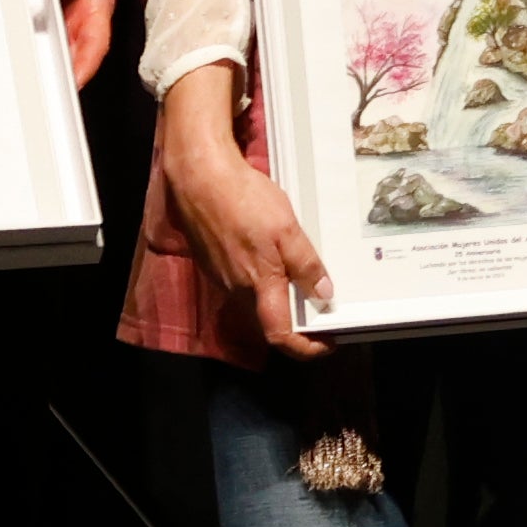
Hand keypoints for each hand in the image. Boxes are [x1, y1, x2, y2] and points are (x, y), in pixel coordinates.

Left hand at [23, 0, 116, 86]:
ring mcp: (68, 16)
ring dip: (45, 61)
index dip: (85, 64)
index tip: (72, 81)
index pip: (96, 41)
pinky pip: (42, 33)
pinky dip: (32, 43)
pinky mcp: (51, 13)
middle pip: (75, 51)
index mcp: (99, 3)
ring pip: (58, 46)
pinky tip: (17, 51)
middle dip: (60, 71)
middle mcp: (85, 15)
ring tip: (25, 76)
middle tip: (40, 86)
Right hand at [159, 64, 332, 356]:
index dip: (305, 348)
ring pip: (256, 301)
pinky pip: (243, 282)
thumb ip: (305, 265)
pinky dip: (264, 281)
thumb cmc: (242, 200)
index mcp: (258, 285)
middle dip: (298, 323)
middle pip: (269, 321)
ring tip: (306, 283)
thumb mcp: (286, 230)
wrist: (200, 178)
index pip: (280, 335)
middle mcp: (237, 289)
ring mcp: (223, 277)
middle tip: (324, 312)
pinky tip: (276, 260)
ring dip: (281, 300)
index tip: (326, 343)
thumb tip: (323, 294)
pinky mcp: (214, 262)